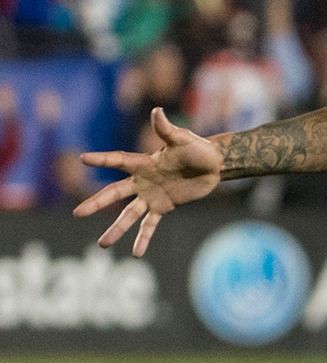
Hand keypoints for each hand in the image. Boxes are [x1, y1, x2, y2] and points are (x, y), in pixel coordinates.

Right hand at [74, 108, 223, 255]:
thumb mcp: (183, 140)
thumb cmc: (198, 149)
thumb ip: (167, 129)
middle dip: (96, 204)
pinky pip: (150, 224)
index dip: (102, 160)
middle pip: (115, 194)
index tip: (83, 159)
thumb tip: (157, 111)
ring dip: (117, 229)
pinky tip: (136, 252)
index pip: (118, 160)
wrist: (213, 165)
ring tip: (102, 245)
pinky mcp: (164, 206)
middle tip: (77, 214)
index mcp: (144, 163)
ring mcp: (151, 195)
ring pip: (129, 214)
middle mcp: (142, 180)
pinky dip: (143, 238)